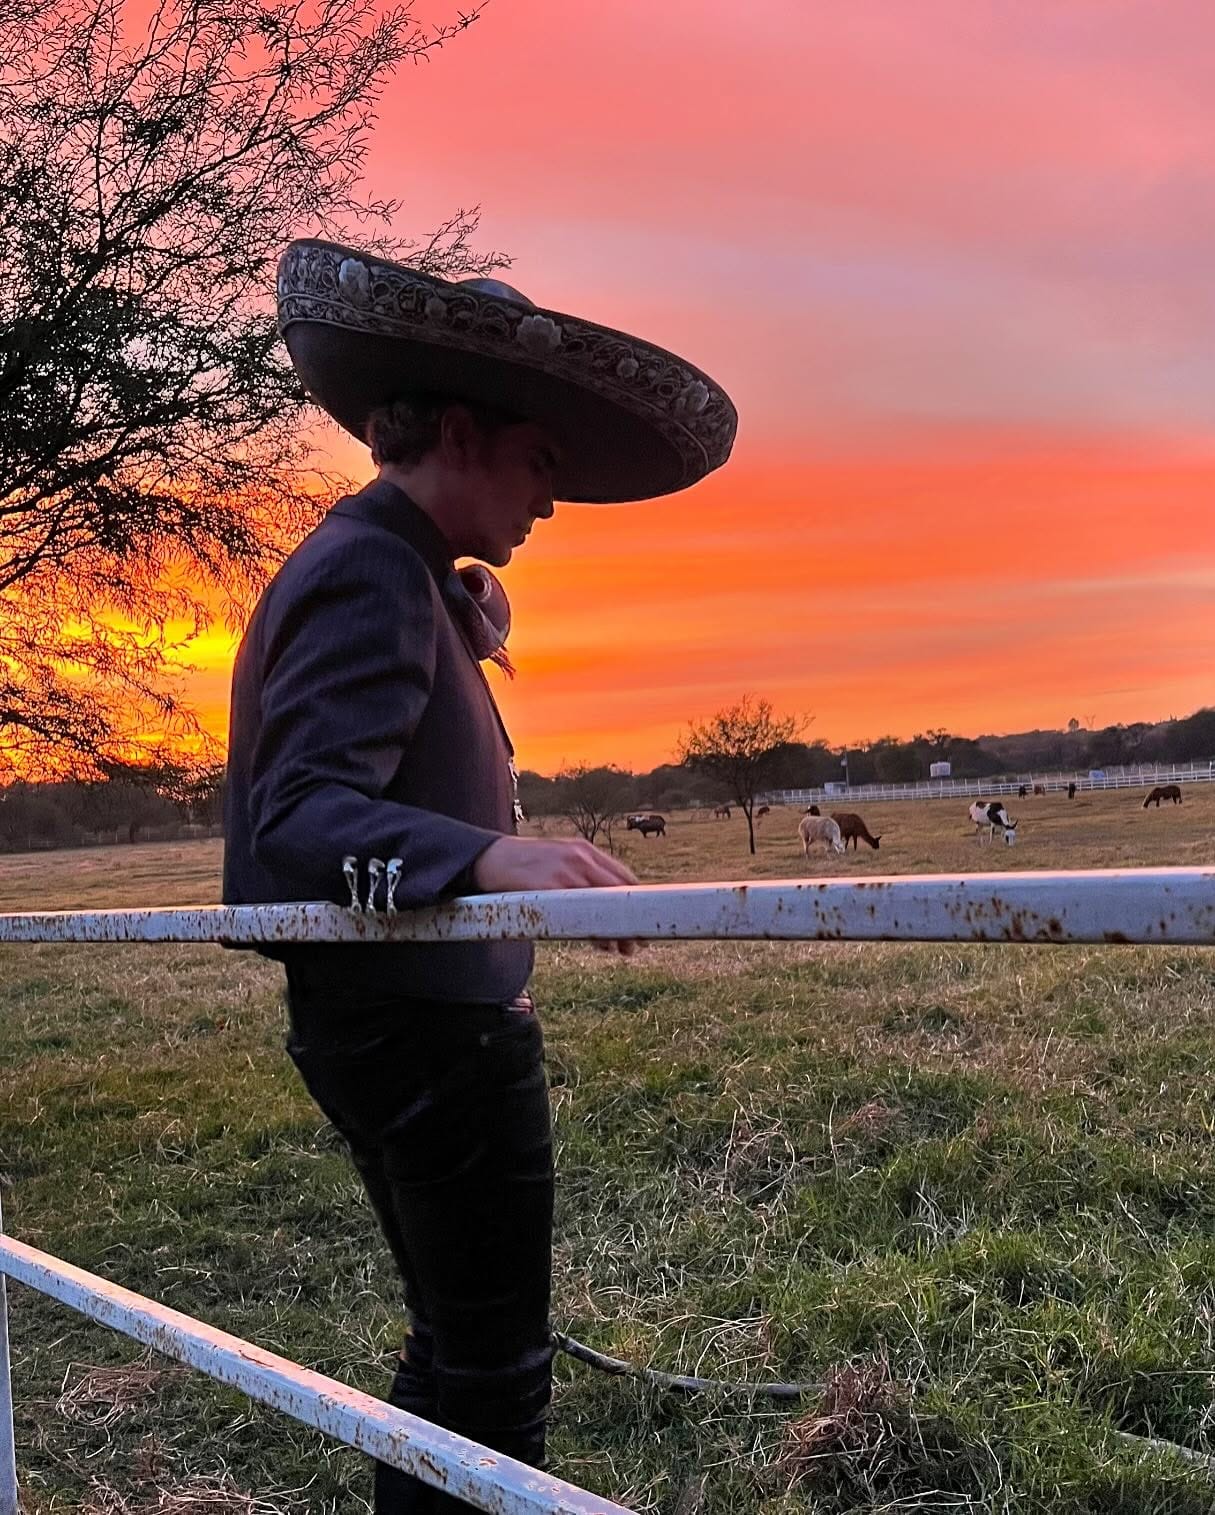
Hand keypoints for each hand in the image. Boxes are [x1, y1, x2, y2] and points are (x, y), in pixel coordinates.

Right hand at [472, 836, 640, 955]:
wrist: (486, 857)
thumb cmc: (522, 864)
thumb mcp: (557, 860)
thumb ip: (580, 875)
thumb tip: (603, 903)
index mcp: (583, 851)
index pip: (622, 876)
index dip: (635, 902)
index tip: (641, 922)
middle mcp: (579, 858)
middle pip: (619, 891)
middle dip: (631, 919)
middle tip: (637, 942)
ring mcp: (565, 873)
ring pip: (603, 904)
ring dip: (616, 930)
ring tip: (621, 948)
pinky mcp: (549, 888)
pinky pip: (579, 913)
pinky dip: (594, 931)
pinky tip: (599, 942)